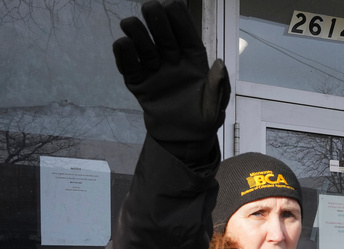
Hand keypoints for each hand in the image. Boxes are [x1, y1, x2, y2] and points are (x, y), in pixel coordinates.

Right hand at [113, 0, 229, 163]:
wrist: (183, 140)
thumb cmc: (203, 120)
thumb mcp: (215, 108)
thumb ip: (218, 87)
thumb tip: (220, 64)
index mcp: (194, 59)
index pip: (185, 30)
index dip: (177, 16)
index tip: (169, 5)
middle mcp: (172, 58)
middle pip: (161, 28)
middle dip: (155, 17)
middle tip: (150, 11)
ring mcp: (153, 68)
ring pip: (140, 39)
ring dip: (138, 33)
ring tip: (140, 42)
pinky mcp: (138, 82)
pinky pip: (126, 62)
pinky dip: (123, 52)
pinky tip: (124, 46)